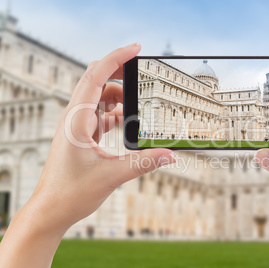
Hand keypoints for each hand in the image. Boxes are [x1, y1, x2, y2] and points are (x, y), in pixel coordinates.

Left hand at [0, 43, 176, 267]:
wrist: (50, 210)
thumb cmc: (71, 193)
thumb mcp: (112, 176)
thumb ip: (144, 163)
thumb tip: (172, 155)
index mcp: (77, 120)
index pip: (96, 76)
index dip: (116, 58)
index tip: (136, 48)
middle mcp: (74, 117)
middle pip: (96, 80)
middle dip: (120, 73)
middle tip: (143, 74)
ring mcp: (75, 125)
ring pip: (98, 97)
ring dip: (118, 97)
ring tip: (138, 106)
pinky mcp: (79, 134)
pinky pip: (98, 113)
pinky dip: (113, 113)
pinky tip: (125, 122)